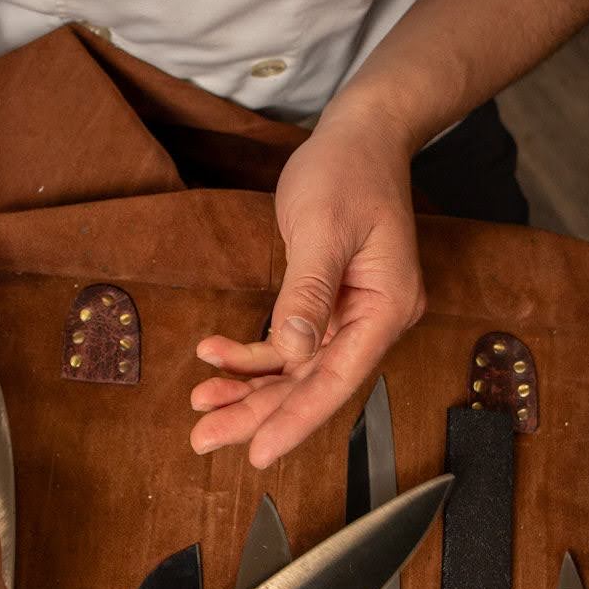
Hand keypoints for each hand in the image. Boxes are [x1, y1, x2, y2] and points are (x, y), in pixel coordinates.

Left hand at [190, 103, 426, 466]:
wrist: (362, 135)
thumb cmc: (349, 171)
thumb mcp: (321, 228)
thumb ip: (306, 293)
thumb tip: (291, 353)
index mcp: (386, 306)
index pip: (338, 379)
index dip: (296, 419)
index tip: (258, 453)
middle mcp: (373, 318)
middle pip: (312, 383)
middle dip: (257, 412)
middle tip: (204, 437)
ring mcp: (351, 313)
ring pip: (296, 369)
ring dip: (248, 387)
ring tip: (201, 406)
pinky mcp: (329, 302)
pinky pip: (289, 342)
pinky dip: (251, 353)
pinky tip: (214, 355)